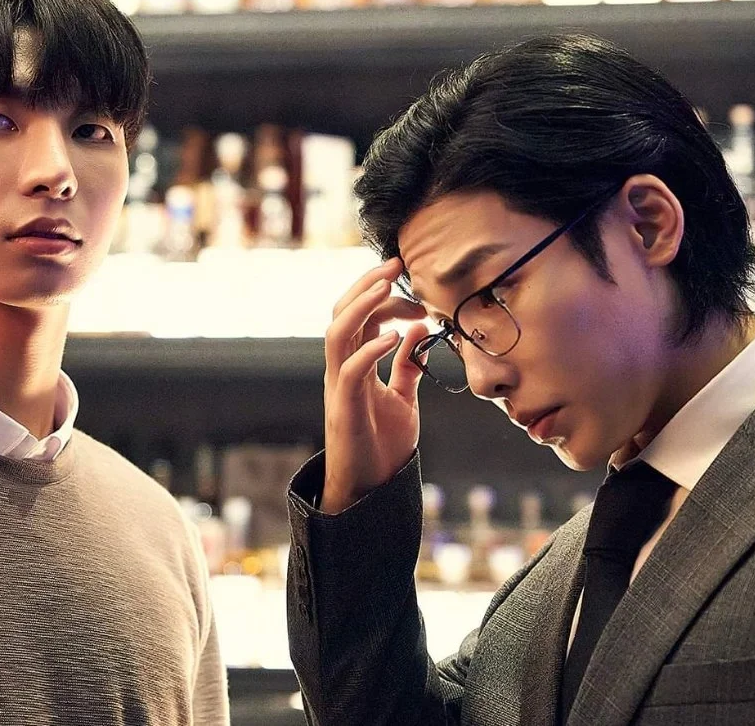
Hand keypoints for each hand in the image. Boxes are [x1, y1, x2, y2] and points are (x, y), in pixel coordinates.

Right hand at [322, 257, 429, 513]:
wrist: (371, 490)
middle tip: (396, 264)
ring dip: (362, 307)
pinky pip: (351, 371)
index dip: (378, 291)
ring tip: (387, 287)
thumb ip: (407, 365)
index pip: (359, 315)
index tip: (407, 275)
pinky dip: (370, 349)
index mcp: (355, 365)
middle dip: (367, 285)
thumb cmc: (382, 446)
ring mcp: (340, 388)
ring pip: (337, 334)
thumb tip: (417, 330)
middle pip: (342, 314)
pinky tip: (395, 336)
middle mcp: (342, 370)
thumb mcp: (403, 398)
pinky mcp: (346, 409)